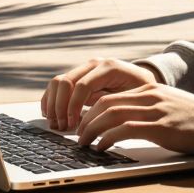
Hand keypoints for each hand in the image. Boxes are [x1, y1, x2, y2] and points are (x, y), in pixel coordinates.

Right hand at [40, 58, 158, 130]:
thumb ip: (119, 105)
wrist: (143, 82)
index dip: (74, 106)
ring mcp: (84, 69)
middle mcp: (93, 65)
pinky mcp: (78, 78)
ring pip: (57, 83)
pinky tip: (51, 116)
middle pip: (65, 82)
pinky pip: (57, 86)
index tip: (73, 125)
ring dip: (53, 105)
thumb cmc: (143, 92)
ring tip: (56, 124)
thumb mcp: (137, 97)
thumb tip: (100, 121)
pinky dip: (50, 100)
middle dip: (60, 107)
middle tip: (62, 127)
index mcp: (108, 67)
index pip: (82, 85)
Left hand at [74, 83, 193, 154]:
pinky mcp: (160, 126)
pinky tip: (102, 147)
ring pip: (111, 114)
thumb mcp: (167, 106)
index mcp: (149, 89)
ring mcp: (155, 110)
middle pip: (106, 103)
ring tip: (84, 142)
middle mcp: (149, 95)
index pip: (110, 95)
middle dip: (87, 120)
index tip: (82, 123)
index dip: (91, 110)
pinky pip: (126, 129)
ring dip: (93, 129)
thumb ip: (146, 108)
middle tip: (77, 134)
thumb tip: (121, 123)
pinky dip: (108, 137)